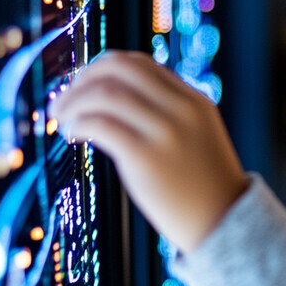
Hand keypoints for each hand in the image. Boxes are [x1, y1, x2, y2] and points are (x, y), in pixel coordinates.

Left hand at [47, 50, 249, 253]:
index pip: (142, 65)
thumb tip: (118, 104)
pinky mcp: (146, 158)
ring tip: (61, 118)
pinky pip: (101, 125)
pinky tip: (73, 134)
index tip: (85, 84)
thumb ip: (168, 115)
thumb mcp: (196, 136)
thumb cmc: (203, 184)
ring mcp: (165, 131)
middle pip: (121, 69)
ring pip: (106, 94)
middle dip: (84, 77)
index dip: (105, 68)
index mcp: (193, 100)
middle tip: (66, 97)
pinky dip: (79, 123)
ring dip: (74, 101)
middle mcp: (181, 108)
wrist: (224, 221)